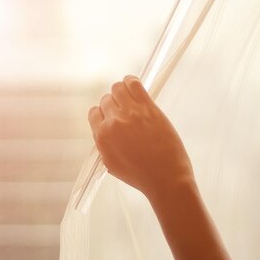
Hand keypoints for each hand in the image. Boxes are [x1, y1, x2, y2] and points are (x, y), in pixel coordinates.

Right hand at [88, 75, 193, 201]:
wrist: (165, 178)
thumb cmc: (141, 175)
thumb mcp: (111, 164)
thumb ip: (104, 145)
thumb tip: (105, 132)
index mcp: (102, 136)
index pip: (93, 112)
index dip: (102, 113)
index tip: (110, 116)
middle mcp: (113, 122)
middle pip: (106, 99)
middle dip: (113, 104)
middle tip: (124, 110)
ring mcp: (131, 113)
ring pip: (117, 88)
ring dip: (121, 91)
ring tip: (129, 96)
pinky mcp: (148, 107)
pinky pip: (134, 84)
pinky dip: (131, 81)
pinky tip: (133, 84)